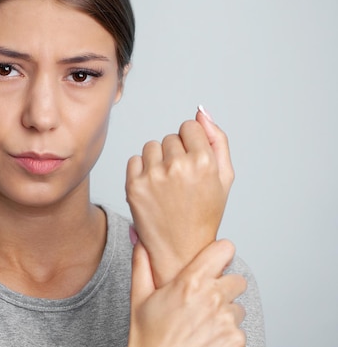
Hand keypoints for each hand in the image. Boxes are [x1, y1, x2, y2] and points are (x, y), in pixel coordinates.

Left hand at [126, 107, 234, 286]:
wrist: (181, 249)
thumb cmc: (205, 212)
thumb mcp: (224, 177)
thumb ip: (217, 139)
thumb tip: (200, 110)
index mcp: (204, 162)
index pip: (189, 127)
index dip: (192, 144)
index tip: (194, 164)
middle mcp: (178, 166)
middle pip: (170, 137)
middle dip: (175, 153)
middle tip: (182, 181)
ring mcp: (153, 176)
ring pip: (151, 146)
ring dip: (157, 160)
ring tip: (167, 184)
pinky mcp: (134, 186)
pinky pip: (134, 160)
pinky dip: (142, 171)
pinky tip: (153, 189)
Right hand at [128, 239, 246, 346]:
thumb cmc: (148, 337)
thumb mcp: (139, 298)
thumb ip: (142, 263)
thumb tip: (139, 238)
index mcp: (190, 283)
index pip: (225, 249)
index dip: (220, 254)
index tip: (215, 260)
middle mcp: (213, 298)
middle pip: (237, 280)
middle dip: (224, 287)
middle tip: (204, 299)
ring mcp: (227, 321)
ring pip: (238, 307)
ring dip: (225, 313)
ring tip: (202, 323)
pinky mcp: (236, 341)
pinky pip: (239, 330)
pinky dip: (226, 334)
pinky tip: (206, 338)